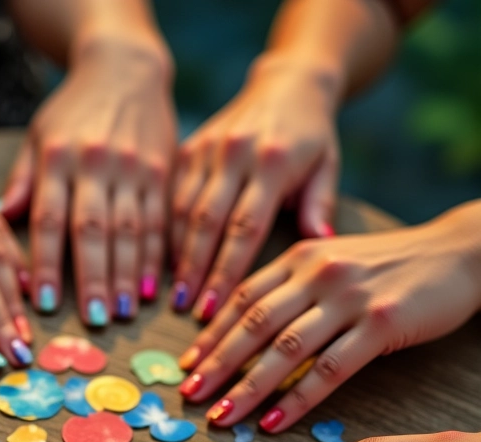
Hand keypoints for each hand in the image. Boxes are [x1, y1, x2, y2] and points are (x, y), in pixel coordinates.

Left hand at [2, 37, 175, 325]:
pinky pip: (161, 220)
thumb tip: (1, 220)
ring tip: (122, 313)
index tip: (42, 305)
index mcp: (58, 158)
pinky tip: (151, 287)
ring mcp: (133, 168)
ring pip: (131, 231)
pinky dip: (156, 257)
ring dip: (126, 276)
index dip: (47, 265)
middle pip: (93, 231)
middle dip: (93, 280)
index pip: (50, 220)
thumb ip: (23, 181)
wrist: (124, 66)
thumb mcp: (38, 136)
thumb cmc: (72, 111)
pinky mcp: (163, 171)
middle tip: (92, 321)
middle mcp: (96, 164)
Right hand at [171, 56, 339, 319]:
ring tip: (172, 292)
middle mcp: (234, 154)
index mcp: (272, 162)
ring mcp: (208, 149)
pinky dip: (167, 228)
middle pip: (206, 224)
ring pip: (182, 211)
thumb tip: (319, 243)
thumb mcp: (327, 164)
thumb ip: (320, 204)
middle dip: (194, 271)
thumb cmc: (311, 134)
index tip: (212, 308)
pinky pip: (173, 194)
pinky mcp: (189, 147)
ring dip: (176, 255)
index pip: (244, 230)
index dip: (225, 273)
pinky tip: (165, 258)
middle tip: (184, 308)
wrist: (285, 82)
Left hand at [179, 200, 480, 430]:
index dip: (210, 334)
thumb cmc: (387, 265)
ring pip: (286, 349)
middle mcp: (317, 273)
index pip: (241, 299)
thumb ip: (290, 287)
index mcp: (299, 257)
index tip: (186, 365)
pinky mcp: (382, 324)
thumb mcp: (331, 261)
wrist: (458, 252)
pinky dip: (299, 399)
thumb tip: (244, 325)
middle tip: (189, 394)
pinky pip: (331, 369)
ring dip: (249, 387)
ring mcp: (350, 298)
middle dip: (217, 364)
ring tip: (222, 416)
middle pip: (254, 324)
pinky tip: (274, 422)